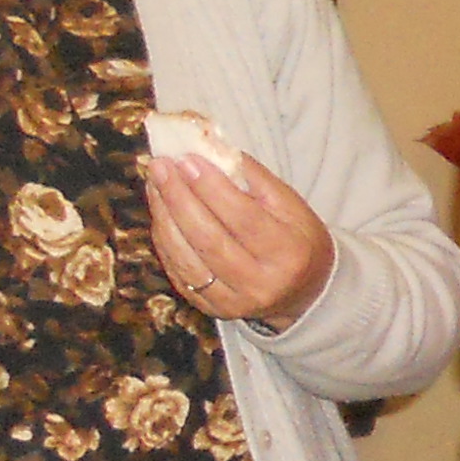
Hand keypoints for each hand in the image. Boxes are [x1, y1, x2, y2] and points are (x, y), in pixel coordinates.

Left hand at [146, 150, 336, 327]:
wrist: (304, 291)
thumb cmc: (297, 239)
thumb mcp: (291, 206)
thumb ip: (254, 178)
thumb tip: (211, 150)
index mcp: (288, 254)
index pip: (243, 218)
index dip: (211, 188)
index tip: (187, 160)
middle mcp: (261, 284)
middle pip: (209, 239)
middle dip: (179, 199)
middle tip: (161, 167)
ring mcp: (234, 302)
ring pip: (187, 259)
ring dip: (164, 218)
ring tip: (155, 184)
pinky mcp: (212, 310)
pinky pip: (179, 274)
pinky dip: (165, 241)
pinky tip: (161, 213)